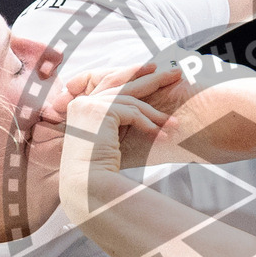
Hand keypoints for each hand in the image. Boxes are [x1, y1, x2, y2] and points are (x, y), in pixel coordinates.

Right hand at [59, 65, 180, 180]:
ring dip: (155, 114)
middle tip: (174, 73)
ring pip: (131, 101)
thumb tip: (137, 111)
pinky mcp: (100, 112)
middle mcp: (82, 102)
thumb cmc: (97, 170)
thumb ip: (116, 122)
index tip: (153, 70)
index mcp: (81, 106)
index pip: (110, 83)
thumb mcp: (107, 139)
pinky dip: (149, 124)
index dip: (132, 74)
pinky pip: (132, 113)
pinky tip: (162, 136)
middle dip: (151, 77)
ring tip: (174, 123)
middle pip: (122, 84)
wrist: (87, 186)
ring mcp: (89, 105)